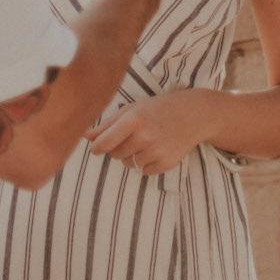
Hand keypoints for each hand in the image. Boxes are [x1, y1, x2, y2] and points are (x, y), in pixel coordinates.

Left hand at [87, 89, 215, 174]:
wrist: (194, 114)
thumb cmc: (159, 108)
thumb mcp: (133, 109)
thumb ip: (107, 124)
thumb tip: (85, 137)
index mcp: (134, 119)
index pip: (104, 143)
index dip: (96, 148)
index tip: (96, 148)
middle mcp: (144, 136)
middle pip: (115, 154)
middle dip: (118, 147)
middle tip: (133, 135)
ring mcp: (156, 151)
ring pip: (128, 164)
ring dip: (132, 155)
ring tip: (147, 140)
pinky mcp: (166, 163)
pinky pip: (143, 171)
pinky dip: (146, 163)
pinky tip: (157, 148)